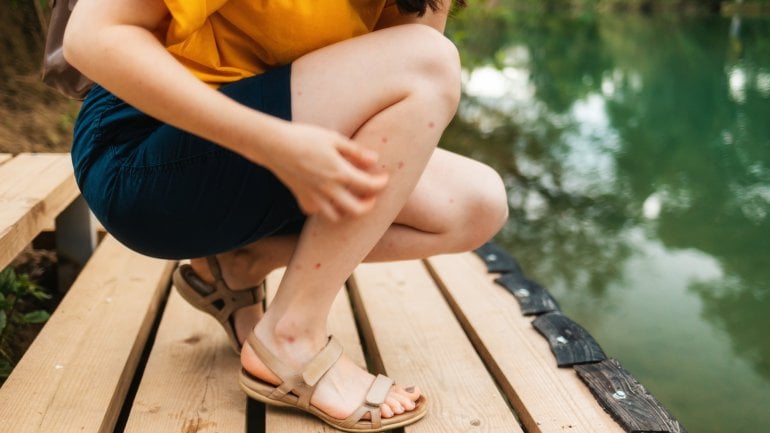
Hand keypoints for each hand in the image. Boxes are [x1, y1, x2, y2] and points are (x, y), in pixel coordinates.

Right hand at [265, 122, 388, 221]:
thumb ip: (355, 152)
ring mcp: (314, 196)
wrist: (274, 144)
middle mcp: (328, 189)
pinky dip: (323, 209)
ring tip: (350, 200)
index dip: (380, 183)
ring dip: (346, 211)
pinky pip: (315, 211)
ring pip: (335, 216)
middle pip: (356, 210)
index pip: (368, 185)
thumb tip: (375, 160)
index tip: (384, 178)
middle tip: (371, 197)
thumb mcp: (334, 139)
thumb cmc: (305, 137)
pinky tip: (325, 199)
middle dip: (368, 205)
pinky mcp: (301, 197)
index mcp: (339, 172)